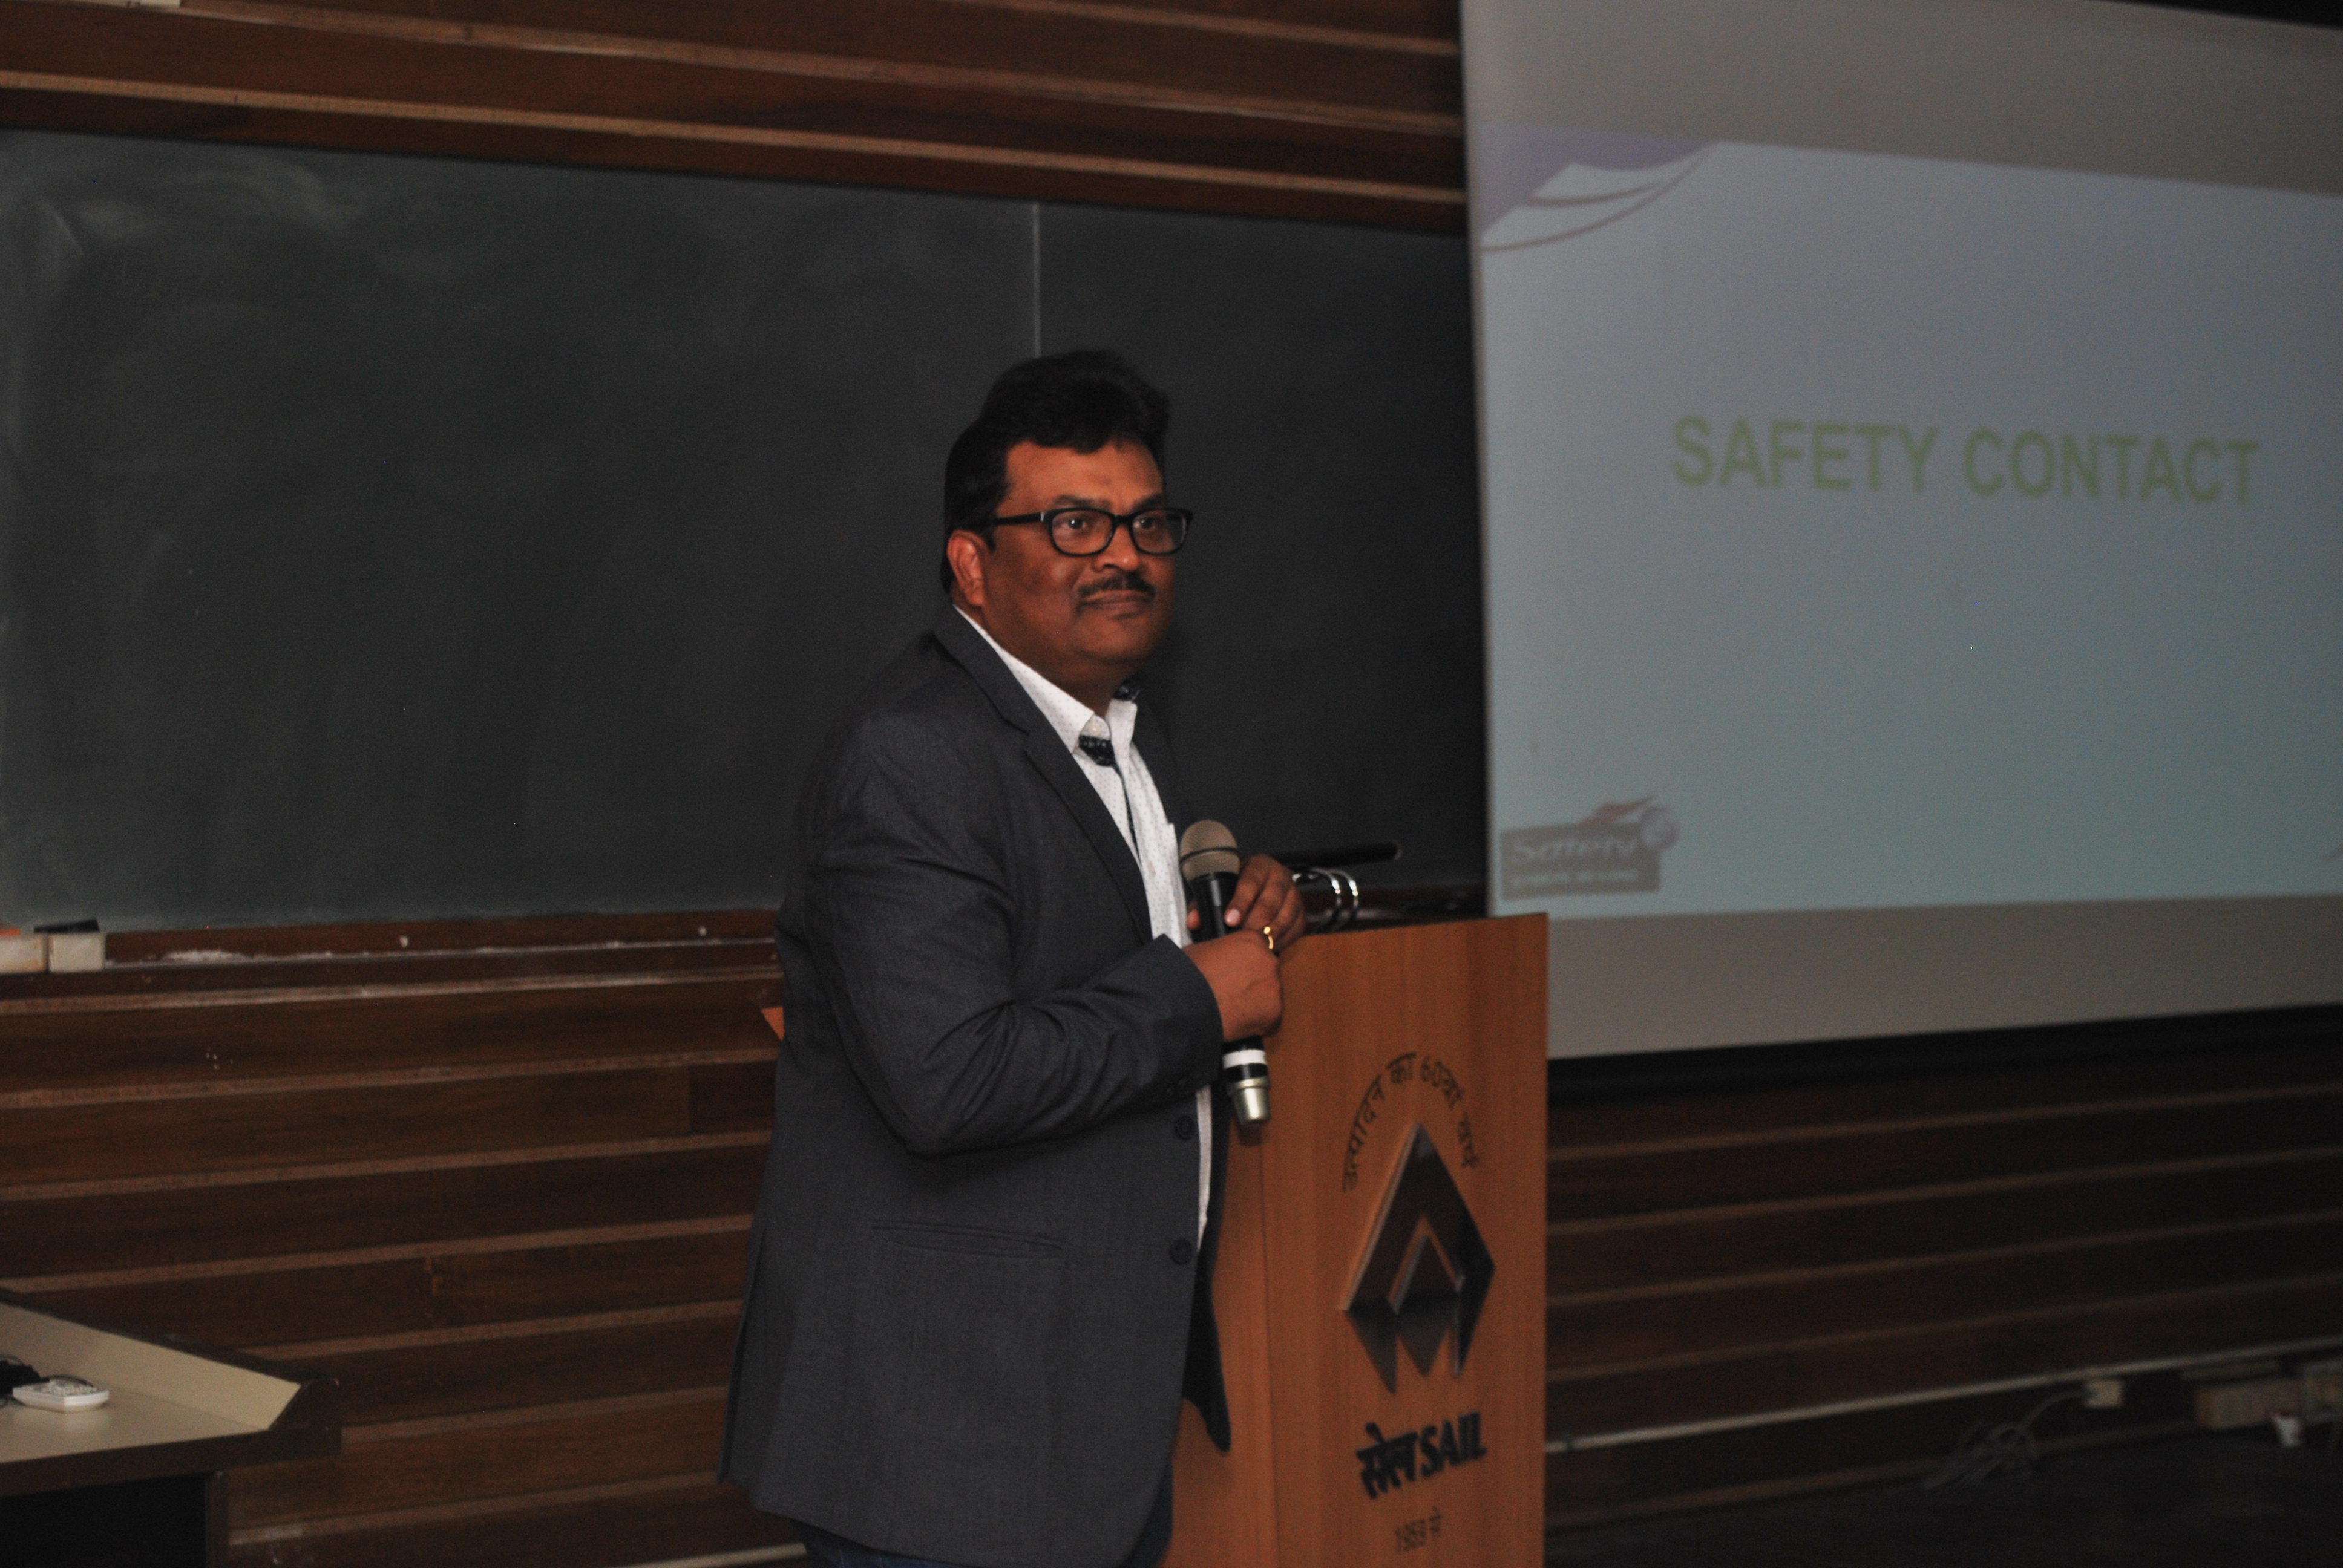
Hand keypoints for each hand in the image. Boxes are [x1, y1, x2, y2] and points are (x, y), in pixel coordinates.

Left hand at [1184, 853, 1307, 956]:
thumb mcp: (1222, 886)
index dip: (1240, 902)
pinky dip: (1283, 940)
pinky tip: (1269, 947)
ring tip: (1254, 946)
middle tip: (1241, 937)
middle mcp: (1281, 876)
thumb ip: (1204, 902)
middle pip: (1270, 901)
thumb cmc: (1239, 885)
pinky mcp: (1301, 912)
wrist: (1263, 881)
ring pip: (1286, 916)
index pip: (1251, 881)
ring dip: (1270, 933)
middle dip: (1255, 922)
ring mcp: (1294, 894)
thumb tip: (1194, 922)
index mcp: (1260, 865)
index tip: (1229, 920)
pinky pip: (1296, 928)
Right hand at [1187, 929, 1282, 1040]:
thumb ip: (1226, 953)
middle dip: (1253, 986)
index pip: (1260, 952)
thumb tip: (1224, 962)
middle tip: (1232, 996)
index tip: (1238, 977)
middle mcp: (1269, 960)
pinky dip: (1256, 1026)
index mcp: (1253, 940)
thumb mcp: (1206, 950)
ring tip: (1231, 1011)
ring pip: (1270, 999)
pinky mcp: (1275, 1013)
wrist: (1184, 1003)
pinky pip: (1270, 1022)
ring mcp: (1275, 987)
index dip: (1248, 967)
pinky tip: (1237, 1024)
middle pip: (1267, 975)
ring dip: (1255, 1006)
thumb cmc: (1187, 976)